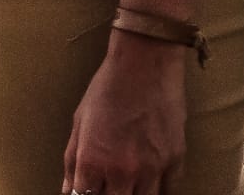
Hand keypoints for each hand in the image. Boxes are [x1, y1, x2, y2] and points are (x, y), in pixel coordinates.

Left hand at [63, 31, 186, 194]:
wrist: (145, 62)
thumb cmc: (107, 86)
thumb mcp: (80, 119)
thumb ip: (72, 159)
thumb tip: (68, 189)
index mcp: (92, 160)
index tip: (89, 188)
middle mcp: (122, 172)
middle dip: (110, 194)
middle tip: (110, 182)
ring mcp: (151, 170)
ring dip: (134, 193)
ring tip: (129, 181)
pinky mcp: (175, 162)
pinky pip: (168, 191)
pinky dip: (159, 188)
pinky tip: (151, 178)